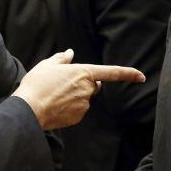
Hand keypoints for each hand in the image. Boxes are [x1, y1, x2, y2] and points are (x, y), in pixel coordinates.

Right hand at [13, 49, 144, 130]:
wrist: (29, 108)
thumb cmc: (37, 84)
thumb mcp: (47, 65)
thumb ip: (61, 58)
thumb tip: (69, 53)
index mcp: (83, 72)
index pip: (112, 72)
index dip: (128, 74)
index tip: (141, 76)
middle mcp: (87, 88)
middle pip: (93, 85)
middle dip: (84, 83)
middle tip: (62, 83)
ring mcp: (84, 104)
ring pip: (84, 98)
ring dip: (75, 96)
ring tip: (54, 95)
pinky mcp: (78, 116)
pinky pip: (78, 110)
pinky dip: (70, 108)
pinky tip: (56, 106)